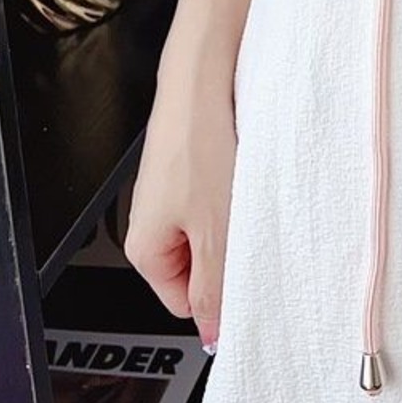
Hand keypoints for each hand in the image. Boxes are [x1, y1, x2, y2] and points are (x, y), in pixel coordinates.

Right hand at [124, 9, 238, 353]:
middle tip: (256, 226)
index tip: (247, 274)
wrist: (208, 69)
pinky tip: (256, 165)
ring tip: (255, 189)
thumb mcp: (216, 231)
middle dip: (234, 250)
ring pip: (220, 222)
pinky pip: (227, 188)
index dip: (219, 293)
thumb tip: (215, 333)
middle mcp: (156, 216)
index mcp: (145, 247)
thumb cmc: (203, 141)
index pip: (184, 301)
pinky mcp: (200, 157)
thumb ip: (215, 286)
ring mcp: (179, 184)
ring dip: (244, 213)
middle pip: (204, 260)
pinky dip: (245, 181)